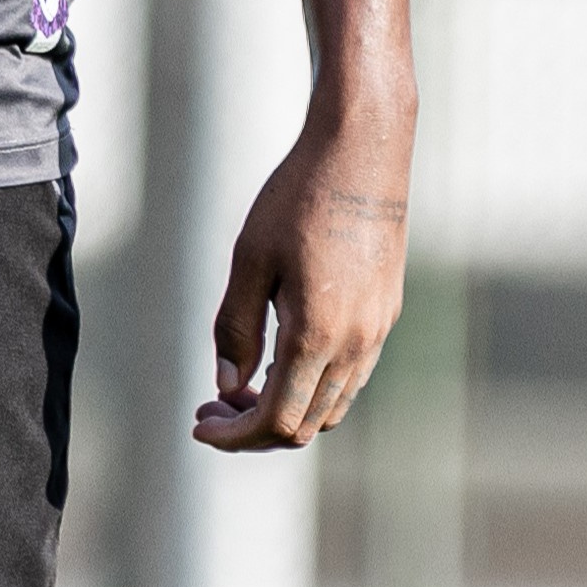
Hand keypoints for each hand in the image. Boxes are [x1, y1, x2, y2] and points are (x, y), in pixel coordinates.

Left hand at [198, 120, 408, 451]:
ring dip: (287, 409)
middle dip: (253, 428)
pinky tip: (281, 357)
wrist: (364, 149)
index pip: (275, 420)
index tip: (199, 424)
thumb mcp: (250, 260)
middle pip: (305, 426)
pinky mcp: (386, 313)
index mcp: (317, 334)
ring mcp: (378, 330)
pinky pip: (350, 376)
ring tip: (243, 385)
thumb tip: (227, 387)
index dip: (234, 436)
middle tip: (212, 405)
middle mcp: (356, 343)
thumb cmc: (299, 196)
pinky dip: (313, 386)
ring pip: (332, 406)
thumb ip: (235, 329)